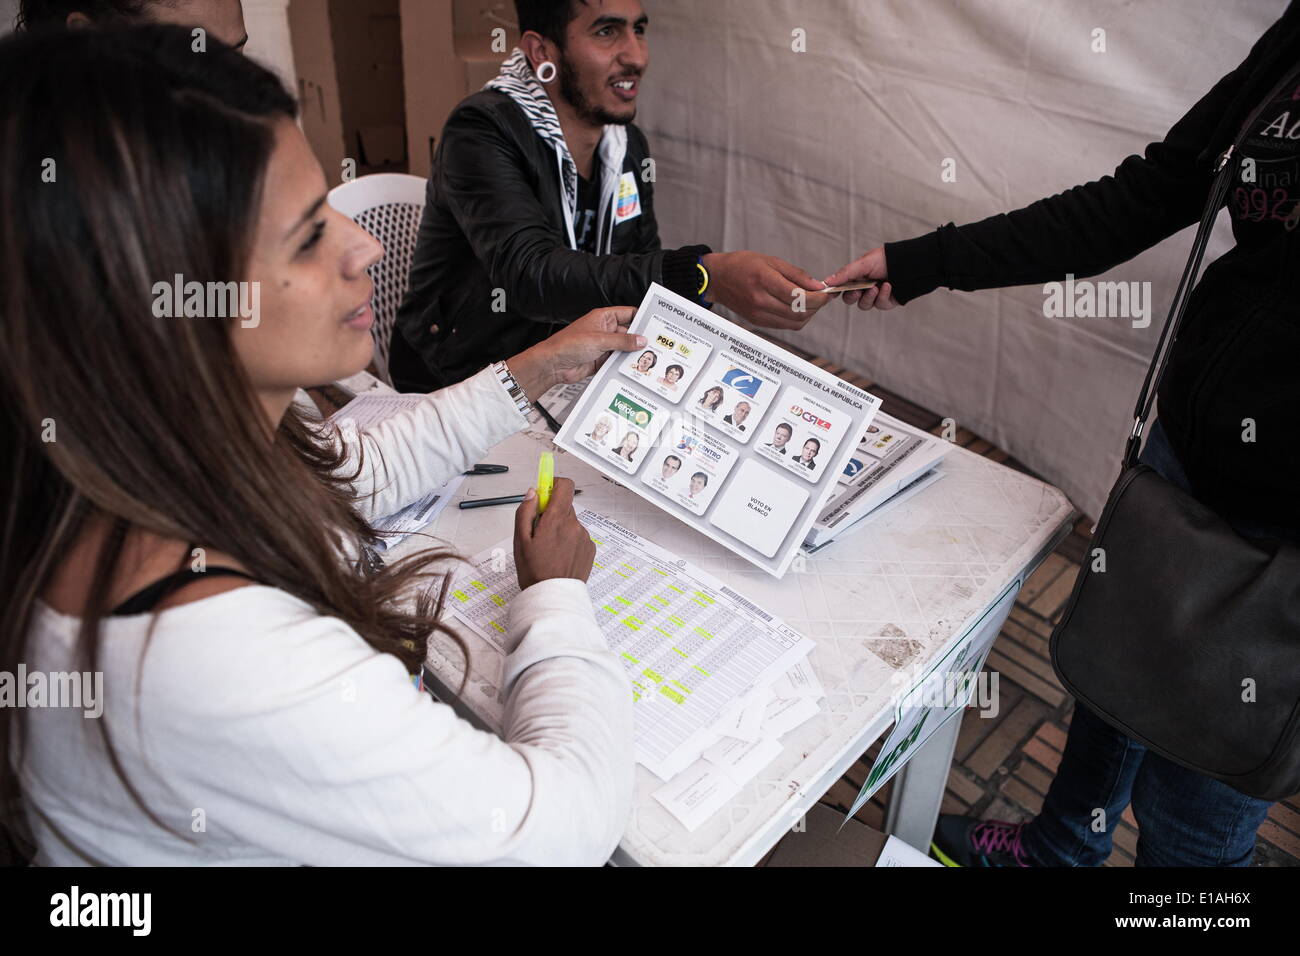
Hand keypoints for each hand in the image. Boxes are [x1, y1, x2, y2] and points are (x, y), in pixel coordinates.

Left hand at [506, 307, 643, 399]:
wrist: (553, 364)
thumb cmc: (567, 344)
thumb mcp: (599, 340)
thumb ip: (622, 341)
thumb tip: (640, 340)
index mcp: (603, 317)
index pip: (628, 314)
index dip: (642, 317)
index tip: (656, 323)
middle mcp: (605, 330)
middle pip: (629, 333)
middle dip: (640, 338)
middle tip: (657, 344)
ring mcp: (604, 346)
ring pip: (624, 349)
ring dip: (633, 354)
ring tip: (648, 358)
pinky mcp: (602, 360)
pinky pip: (617, 361)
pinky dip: (625, 365)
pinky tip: (634, 368)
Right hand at [513, 478, 595, 589]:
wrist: (553, 596)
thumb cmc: (535, 571)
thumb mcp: (520, 539)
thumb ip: (525, 511)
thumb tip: (532, 494)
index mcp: (557, 519)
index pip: (565, 485)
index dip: (554, 484)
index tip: (544, 491)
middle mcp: (574, 525)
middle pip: (564, 506)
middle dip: (551, 512)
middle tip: (539, 531)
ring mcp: (584, 537)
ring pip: (570, 522)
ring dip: (560, 529)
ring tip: (548, 549)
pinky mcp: (590, 548)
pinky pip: (577, 536)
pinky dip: (569, 541)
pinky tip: (559, 556)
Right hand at [704, 251, 831, 329]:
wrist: (717, 279)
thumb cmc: (742, 265)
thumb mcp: (770, 260)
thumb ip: (796, 274)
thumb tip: (817, 286)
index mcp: (764, 280)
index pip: (799, 296)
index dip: (818, 297)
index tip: (827, 292)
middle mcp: (760, 300)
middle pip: (799, 312)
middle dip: (817, 306)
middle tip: (823, 296)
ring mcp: (758, 314)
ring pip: (795, 322)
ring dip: (809, 314)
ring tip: (811, 301)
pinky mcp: (758, 322)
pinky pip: (785, 325)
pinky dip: (797, 318)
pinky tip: (798, 307)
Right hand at [823, 247, 897, 310]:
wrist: (908, 264)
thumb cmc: (885, 259)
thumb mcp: (862, 264)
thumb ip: (845, 274)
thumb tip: (827, 281)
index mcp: (856, 277)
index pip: (841, 287)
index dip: (836, 291)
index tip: (831, 293)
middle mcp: (863, 287)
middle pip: (849, 299)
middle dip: (852, 296)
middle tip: (857, 291)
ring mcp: (874, 296)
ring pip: (863, 305)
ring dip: (868, 297)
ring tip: (875, 287)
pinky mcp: (885, 302)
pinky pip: (878, 304)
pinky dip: (882, 295)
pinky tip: (887, 286)